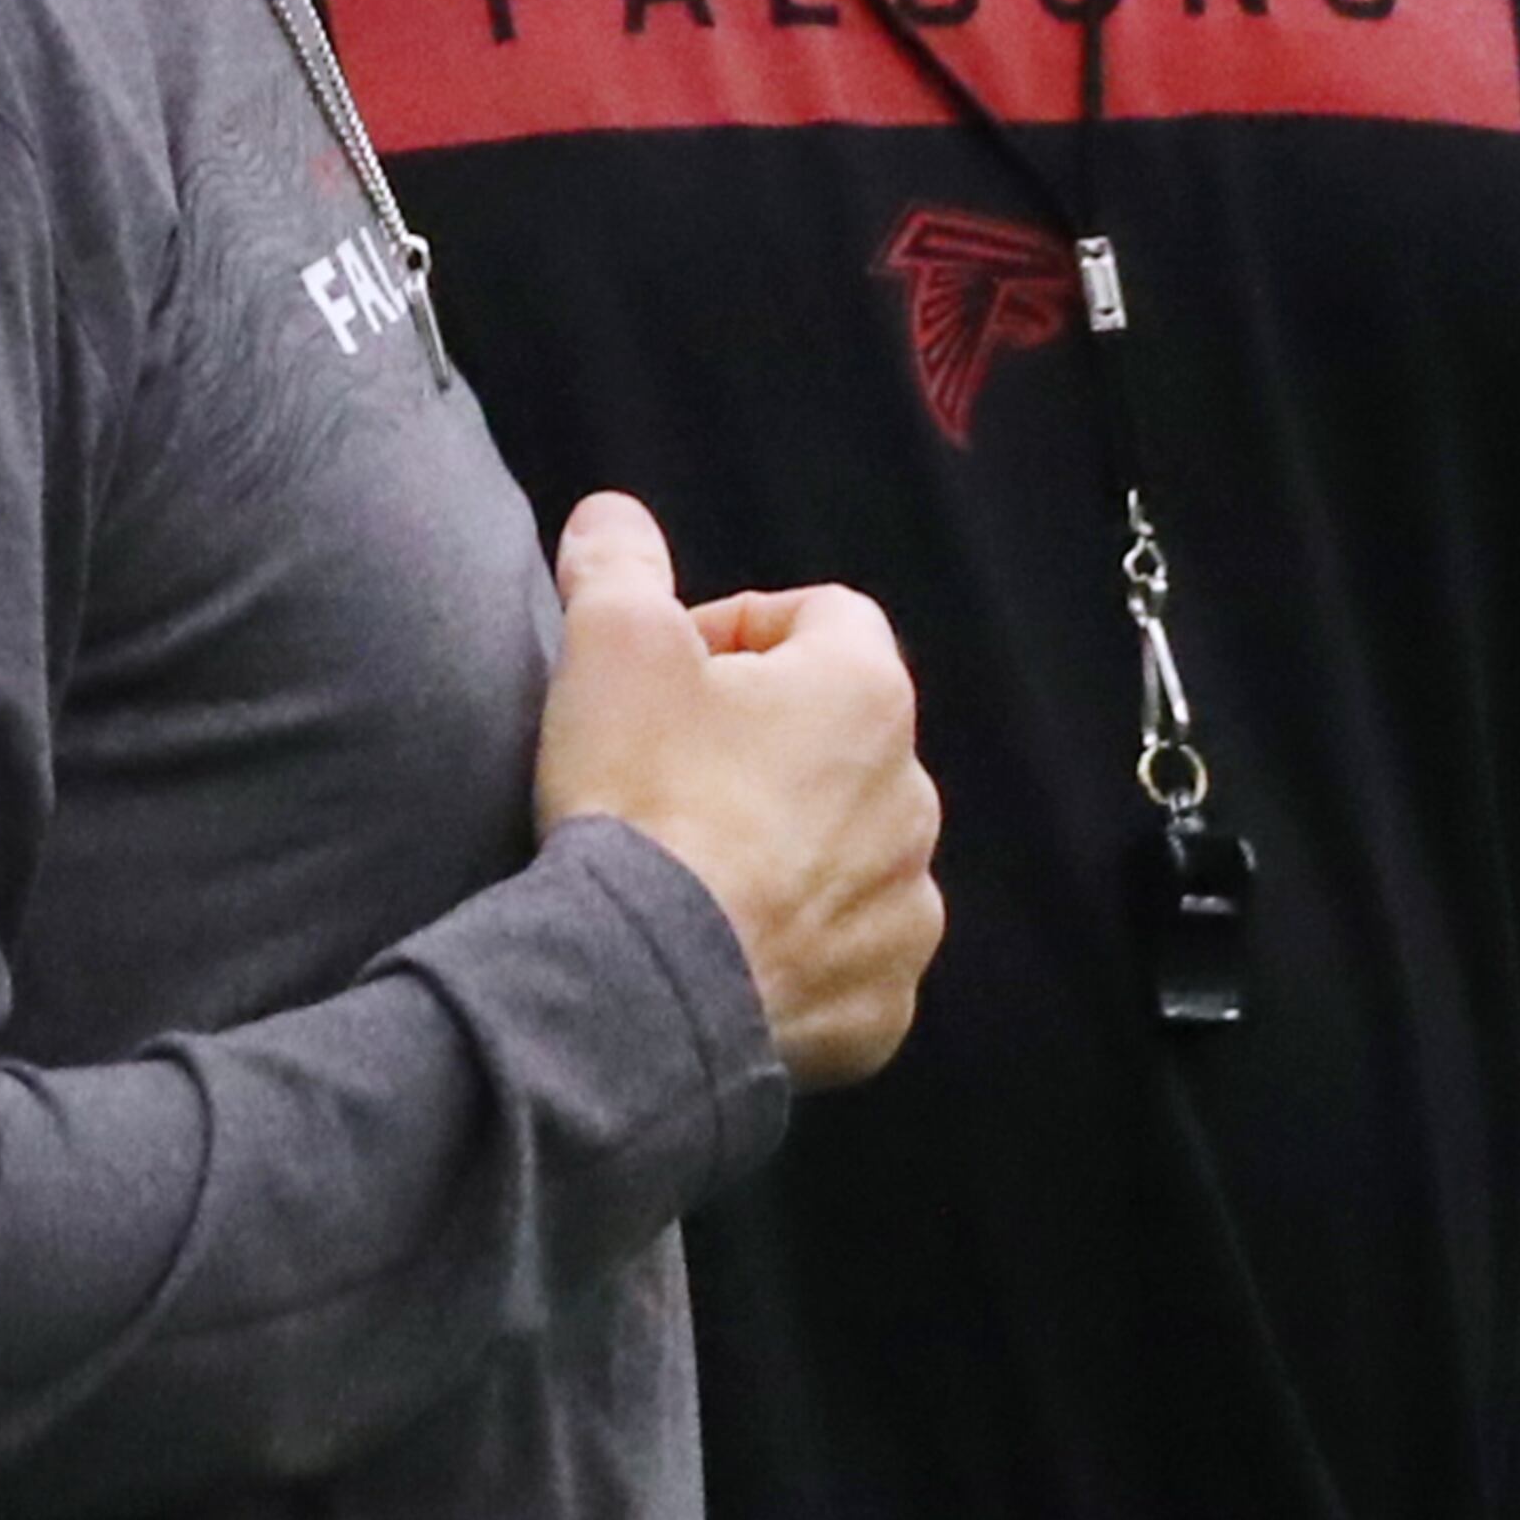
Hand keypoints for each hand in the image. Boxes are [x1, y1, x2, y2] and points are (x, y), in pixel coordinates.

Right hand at [534, 491, 941, 1085]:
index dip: (738, 629)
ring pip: (848, 849)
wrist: (643, 983)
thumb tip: (614, 518)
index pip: (821, 616)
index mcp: (865, 693)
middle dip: (763, 743)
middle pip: (837, 738)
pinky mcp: (882, 1002)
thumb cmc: (641, 800)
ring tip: (693, 867)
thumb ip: (618, 562)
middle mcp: (912, 797)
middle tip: (667, 771)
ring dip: (788, 846)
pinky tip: (723, 947)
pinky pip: (846, 955)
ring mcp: (905, 908)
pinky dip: (796, 947)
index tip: (670, 670)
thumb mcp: (608, 646)